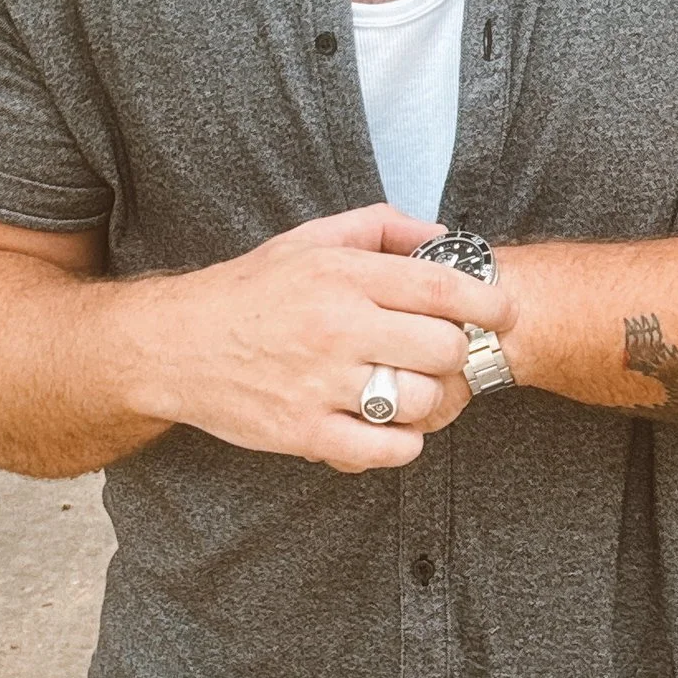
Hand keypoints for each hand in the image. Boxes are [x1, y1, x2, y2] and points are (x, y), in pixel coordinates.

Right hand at [119, 205, 516, 471]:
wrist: (175, 345)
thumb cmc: (249, 291)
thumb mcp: (309, 240)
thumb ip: (380, 228)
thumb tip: (442, 238)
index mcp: (342, 276)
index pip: (442, 288)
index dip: (488, 302)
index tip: (502, 312)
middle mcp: (336, 328)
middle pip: (443, 348)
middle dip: (455, 353)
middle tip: (443, 355)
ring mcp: (321, 384)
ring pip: (420, 402)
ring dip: (428, 400)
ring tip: (411, 391)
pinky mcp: (305, 432)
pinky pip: (385, 450)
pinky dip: (402, 443)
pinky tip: (390, 427)